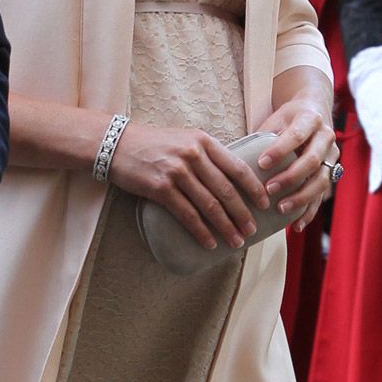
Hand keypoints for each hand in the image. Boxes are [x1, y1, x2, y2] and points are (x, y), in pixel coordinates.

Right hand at [109, 122, 270, 248]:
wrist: (116, 144)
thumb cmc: (153, 143)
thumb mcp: (185, 139)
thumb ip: (207, 154)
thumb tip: (233, 179)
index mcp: (203, 141)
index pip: (237, 166)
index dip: (254, 188)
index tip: (265, 204)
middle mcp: (192, 154)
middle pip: (226, 190)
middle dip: (243, 213)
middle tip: (252, 229)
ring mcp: (176, 171)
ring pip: (210, 205)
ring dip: (226, 226)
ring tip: (236, 240)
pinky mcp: (161, 188)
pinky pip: (187, 215)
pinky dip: (201, 231)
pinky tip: (209, 242)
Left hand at [255, 96, 337, 231]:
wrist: (313, 110)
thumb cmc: (288, 118)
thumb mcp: (276, 119)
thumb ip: (264, 136)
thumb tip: (237, 158)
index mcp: (310, 119)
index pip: (296, 135)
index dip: (280, 150)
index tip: (261, 163)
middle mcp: (325, 137)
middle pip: (312, 160)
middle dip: (290, 177)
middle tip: (269, 189)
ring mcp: (332, 156)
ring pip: (321, 180)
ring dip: (301, 197)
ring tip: (281, 209)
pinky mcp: (332, 172)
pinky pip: (322, 194)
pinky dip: (309, 210)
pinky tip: (296, 224)